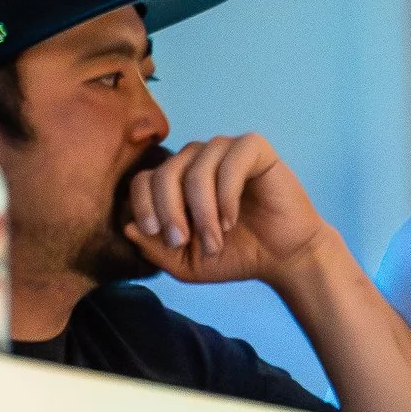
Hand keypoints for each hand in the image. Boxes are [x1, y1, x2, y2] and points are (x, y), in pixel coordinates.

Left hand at [124, 133, 338, 290]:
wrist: (283, 257)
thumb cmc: (235, 255)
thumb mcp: (185, 263)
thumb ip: (155, 249)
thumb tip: (127, 227)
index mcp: (177, 181)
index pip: (144, 180)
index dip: (144, 207)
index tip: (158, 236)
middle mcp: (197, 159)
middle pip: (164, 172)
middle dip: (169, 211)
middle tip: (183, 241)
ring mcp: (225, 150)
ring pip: (196, 168)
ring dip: (201, 210)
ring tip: (214, 239)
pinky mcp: (254, 148)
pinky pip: (230, 162)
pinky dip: (226, 195)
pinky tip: (232, 220)